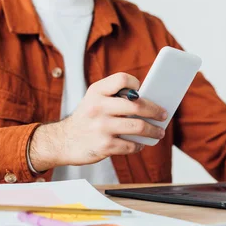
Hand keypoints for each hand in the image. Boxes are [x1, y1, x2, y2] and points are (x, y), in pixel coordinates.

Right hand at [29, 73, 167, 171]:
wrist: (62, 141)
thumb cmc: (87, 118)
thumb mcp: (94, 100)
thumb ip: (116, 96)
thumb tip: (151, 100)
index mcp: (96, 91)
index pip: (123, 79)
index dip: (136, 84)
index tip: (144, 92)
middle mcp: (98, 107)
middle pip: (137, 105)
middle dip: (156, 111)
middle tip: (164, 115)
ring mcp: (101, 127)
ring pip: (138, 127)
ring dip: (154, 131)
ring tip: (159, 133)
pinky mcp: (104, 146)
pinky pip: (131, 145)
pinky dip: (139, 145)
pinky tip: (141, 143)